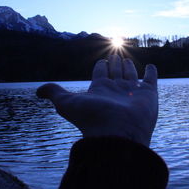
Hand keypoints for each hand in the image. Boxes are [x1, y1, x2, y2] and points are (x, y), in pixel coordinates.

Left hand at [36, 55, 157, 146]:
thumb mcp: (66, 103)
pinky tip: (151, 67)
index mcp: (100, 90)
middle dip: (114, 64)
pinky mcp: (149, 95)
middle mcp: (116, 91)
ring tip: (126, 59)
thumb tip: (36, 91)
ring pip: (130, 74)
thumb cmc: (92, 118)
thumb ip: (54, 93)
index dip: (101, 66)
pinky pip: (151, 80)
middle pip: (115, 72)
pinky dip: (151, 73)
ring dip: (128, 66)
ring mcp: (133, 92)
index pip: (100, 74)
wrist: (118, 133)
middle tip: (114, 54)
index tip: (101, 61)